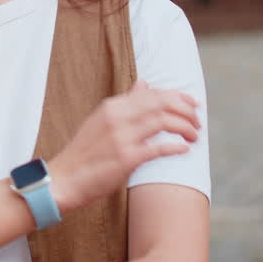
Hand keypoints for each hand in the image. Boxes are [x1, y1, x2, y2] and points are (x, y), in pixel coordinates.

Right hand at [49, 80, 199, 211]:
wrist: (64, 179)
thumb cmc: (85, 152)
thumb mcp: (101, 120)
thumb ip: (125, 102)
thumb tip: (144, 83)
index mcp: (112, 106)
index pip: (153, 93)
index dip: (178, 97)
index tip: (193, 104)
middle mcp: (117, 117)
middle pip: (162, 104)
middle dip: (186, 110)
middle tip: (198, 121)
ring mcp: (121, 137)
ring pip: (164, 122)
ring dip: (185, 127)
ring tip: (194, 135)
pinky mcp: (126, 158)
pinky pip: (158, 148)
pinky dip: (175, 147)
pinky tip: (185, 149)